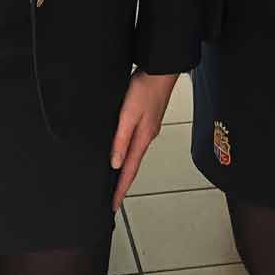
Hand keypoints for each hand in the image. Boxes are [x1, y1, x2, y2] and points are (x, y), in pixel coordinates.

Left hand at [110, 71, 177, 208]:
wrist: (161, 69)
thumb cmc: (146, 88)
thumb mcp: (128, 115)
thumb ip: (121, 139)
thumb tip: (116, 164)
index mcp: (142, 138)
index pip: (129, 171)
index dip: (120, 190)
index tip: (113, 206)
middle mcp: (147, 136)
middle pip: (133, 166)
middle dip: (123, 184)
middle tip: (113, 199)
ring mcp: (148, 128)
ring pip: (135, 154)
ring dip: (126, 169)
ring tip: (117, 180)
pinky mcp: (147, 119)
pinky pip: (136, 142)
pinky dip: (129, 152)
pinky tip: (124, 151)